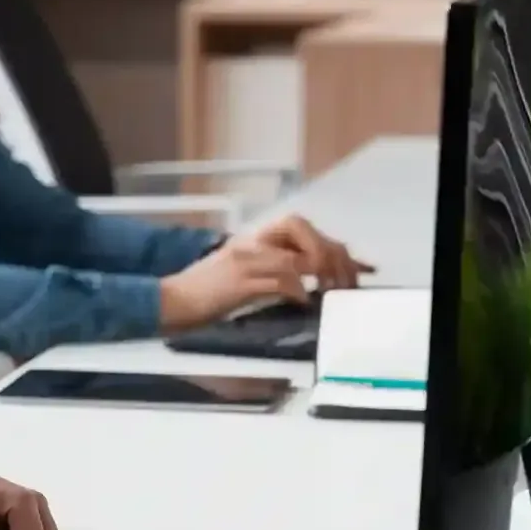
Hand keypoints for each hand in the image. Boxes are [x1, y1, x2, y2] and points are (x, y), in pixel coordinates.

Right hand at [158, 215, 372, 330]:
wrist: (171, 301)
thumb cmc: (205, 293)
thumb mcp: (242, 274)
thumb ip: (272, 270)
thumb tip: (311, 279)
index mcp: (252, 239)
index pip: (300, 227)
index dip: (333, 244)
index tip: (359, 266)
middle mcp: (250, 242)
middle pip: (301, 229)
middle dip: (330, 253)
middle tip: (344, 281)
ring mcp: (245, 260)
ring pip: (296, 255)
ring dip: (321, 273)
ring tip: (330, 292)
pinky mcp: (240, 282)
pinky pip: (281, 280)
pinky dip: (299, 291)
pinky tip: (304, 302)